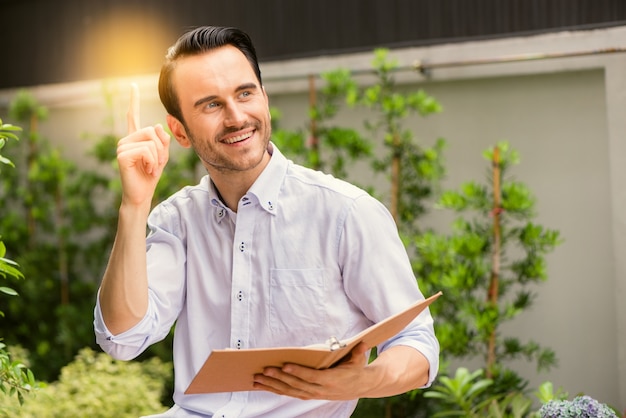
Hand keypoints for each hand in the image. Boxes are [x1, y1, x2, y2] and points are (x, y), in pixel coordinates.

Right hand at [116, 83, 169, 206]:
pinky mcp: (122, 155)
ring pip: (151, 141)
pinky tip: (146, 170)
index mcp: (135, 138)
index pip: (133, 116)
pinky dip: (152, 162)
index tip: (133, 85)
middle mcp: (126, 139)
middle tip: (155, 163)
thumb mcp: (162, 156)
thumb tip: (157, 125)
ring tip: (149, 168)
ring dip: (156, 157)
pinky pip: (146, 151)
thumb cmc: (151, 175)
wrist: (142, 194)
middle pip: (152, 130)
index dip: (133, 101)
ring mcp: (122, 146)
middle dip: (160, 148)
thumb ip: (163, 140)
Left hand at [252, 342, 375, 400]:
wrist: (361, 386)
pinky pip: (290, 393)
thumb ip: (358, 352)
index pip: (312, 377)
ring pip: (290, 391)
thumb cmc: (356, 369)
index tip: (285, 365)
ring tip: (257, 379)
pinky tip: (264, 385)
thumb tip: (362, 344)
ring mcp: (313, 394)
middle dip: (279, 378)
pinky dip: (276, 389)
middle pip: (296, 385)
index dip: (298, 372)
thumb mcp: (359, 360)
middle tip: (264, 370)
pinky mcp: (308, 395)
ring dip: (272, 386)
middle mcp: (320, 390)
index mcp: (331, 380)